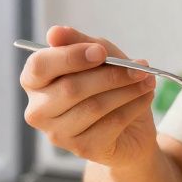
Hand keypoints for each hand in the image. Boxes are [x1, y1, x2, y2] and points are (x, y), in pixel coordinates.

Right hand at [20, 25, 157, 167]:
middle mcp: (38, 110)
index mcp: (34, 82)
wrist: (129, 129)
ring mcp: (58, 134)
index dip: (70, 57)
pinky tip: (145, 97)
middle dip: (110, 75)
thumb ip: (80, 43)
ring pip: (94, 106)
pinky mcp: (83, 149)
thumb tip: (55, 32)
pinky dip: (133, 106)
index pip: (40, 66)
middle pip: (71, 88)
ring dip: (127, 89)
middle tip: (139, 68)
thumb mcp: (98, 57)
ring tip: (147, 80)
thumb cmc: (107, 86)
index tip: (101, 52)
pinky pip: (111, 123)